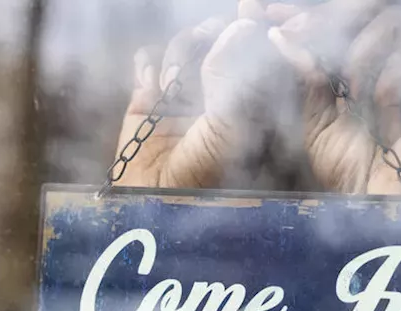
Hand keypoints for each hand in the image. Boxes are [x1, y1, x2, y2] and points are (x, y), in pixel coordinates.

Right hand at [116, 1, 291, 189]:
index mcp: (246, 101)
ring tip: (171, 85)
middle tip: (208, 34)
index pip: (252, 53)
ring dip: (178, 53)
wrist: (154, 201)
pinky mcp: (148, 98)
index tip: (249, 9)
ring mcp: (181, 94)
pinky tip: (152, 87)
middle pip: (216, 41)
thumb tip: (241, 26)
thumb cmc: (202, 174)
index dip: (250, 29)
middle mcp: (215, 94)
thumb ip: (231, 74)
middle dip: (210, 34)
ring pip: (183, 45)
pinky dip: (148, 64)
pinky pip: (148, 61)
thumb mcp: (226, 124)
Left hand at [266, 0, 400, 194]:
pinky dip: (385, 78)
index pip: (346, 18)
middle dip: (324, 17)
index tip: (268, 12)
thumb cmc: (352, 172)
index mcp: (372, 61)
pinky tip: (375, 104)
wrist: (379, 209)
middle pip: (370, 8)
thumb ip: (307, 76)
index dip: (309, 12)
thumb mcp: (318, 119)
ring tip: (347, 91)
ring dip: (357, 52)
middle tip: (290, 30)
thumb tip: (280, 34)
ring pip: (390, 22)